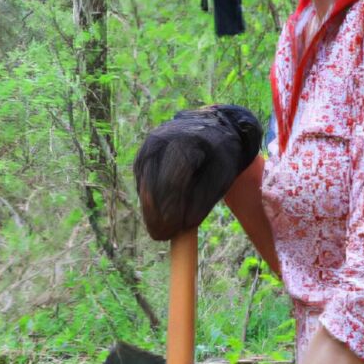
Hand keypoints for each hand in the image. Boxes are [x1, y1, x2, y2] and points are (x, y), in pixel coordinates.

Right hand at [132, 105, 262, 240]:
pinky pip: (143, 187)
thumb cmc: (220, 154)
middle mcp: (159, 143)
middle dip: (156, 217)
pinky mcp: (141, 160)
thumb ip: (204, 200)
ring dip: (152, 212)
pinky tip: (164, 210)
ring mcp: (147, 151)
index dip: (170, 211)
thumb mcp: (222, 176)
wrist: (210, 127)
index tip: (172, 233)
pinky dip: (151, 202)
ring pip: (144, 189)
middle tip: (164, 237)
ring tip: (165, 229)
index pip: (171, 182)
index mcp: (184, 143)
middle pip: (152, 187)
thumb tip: (185, 225)